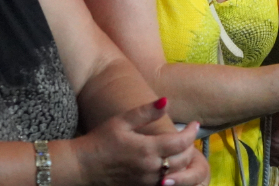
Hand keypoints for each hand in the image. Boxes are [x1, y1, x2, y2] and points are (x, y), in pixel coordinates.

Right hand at [72, 99, 209, 185]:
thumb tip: (167, 100)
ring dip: (183, 161)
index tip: (195, 123)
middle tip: (188, 135)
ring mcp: (148, 181)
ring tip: (181, 148)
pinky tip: (168, 163)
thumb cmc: (101, 140)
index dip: (192, 132)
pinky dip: (173, 173)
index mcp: (147, 149)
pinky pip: (166, 182)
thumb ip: (145, 112)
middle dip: (189, 146)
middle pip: (183, 159)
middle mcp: (151, 168)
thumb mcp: (121, 121)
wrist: (83, 166)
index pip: (181, 142)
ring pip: (177, 173)